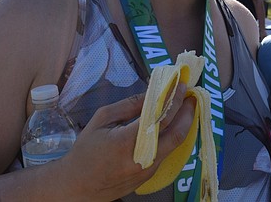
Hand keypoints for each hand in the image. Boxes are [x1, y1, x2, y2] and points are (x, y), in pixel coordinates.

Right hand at [58, 85, 195, 199]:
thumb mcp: (102, 120)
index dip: (174, 99)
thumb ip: (129, 105)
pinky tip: (173, 124)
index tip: (182, 84)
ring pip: (175, 144)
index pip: (160, 117)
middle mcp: (142, 157)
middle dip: (188, 112)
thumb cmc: (86, 150)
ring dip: (183, 124)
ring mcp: (148, 169)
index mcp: (127, 141)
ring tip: (186, 107)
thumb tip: (153, 93)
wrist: (78, 186)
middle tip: (192, 96)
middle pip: (176, 133)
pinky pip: (167, 152)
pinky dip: (173, 136)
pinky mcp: (149, 176)